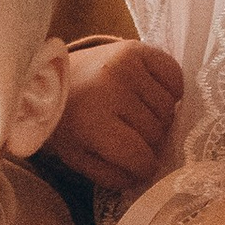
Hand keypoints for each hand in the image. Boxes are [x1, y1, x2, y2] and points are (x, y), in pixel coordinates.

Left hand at [47, 37, 181, 191]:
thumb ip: (113, 175)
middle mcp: (110, 88)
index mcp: (92, 121)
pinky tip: (151, 96)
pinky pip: (175, 77)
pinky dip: (170, 91)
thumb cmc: (66, 123)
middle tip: (136, 139)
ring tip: (139, 116)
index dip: (145, 168)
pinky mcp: (137, 48)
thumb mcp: (79, 158)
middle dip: (151, 144)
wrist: (50, 78)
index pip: (139, 156)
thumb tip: (147, 175)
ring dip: (159, 119)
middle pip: (157, 132)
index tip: (140, 167)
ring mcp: (126, 65)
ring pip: (168, 108)